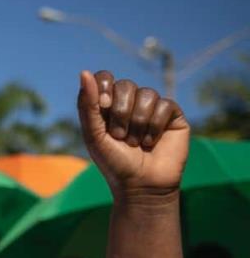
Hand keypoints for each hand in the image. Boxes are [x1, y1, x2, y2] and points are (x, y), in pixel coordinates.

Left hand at [77, 71, 189, 195]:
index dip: (104, 89)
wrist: (141, 186)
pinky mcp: (172, 115)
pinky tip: (152, 142)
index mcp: (108, 105)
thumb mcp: (93, 134)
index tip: (103, 108)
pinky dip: (155, 126)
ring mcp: (152, 108)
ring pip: (147, 94)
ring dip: (138, 123)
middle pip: (126, 85)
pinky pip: (165, 104)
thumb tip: (84, 72)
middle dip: (121, 113)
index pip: (105, 78)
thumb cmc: (113, 162)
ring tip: (136, 143)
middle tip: (120, 137)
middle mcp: (130, 103)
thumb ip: (87, 104)